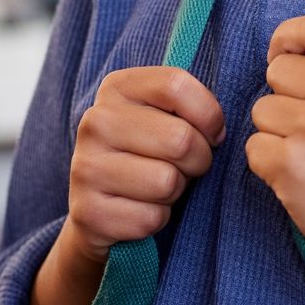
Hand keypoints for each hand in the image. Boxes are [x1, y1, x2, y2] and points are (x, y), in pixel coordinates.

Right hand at [61, 65, 226, 265]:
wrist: (100, 208)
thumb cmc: (149, 154)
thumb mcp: (166, 117)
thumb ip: (191, 106)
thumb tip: (219, 132)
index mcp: (116, 88)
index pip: (176, 86)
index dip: (208, 114)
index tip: (211, 133)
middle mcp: (95, 122)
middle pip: (180, 139)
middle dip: (198, 160)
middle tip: (186, 166)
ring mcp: (85, 167)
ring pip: (166, 182)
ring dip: (176, 191)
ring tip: (159, 187)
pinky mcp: (88, 212)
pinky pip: (151, 218)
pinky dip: (157, 219)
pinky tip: (140, 210)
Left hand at [245, 13, 304, 283]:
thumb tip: (285, 48)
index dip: (288, 39)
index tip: (285, 58)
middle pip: (278, 71)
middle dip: (286, 98)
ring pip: (261, 110)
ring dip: (278, 134)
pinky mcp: (289, 164)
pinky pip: (254, 146)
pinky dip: (270, 164)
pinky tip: (301, 178)